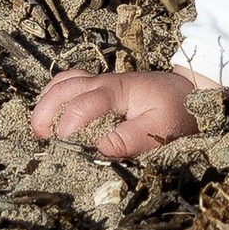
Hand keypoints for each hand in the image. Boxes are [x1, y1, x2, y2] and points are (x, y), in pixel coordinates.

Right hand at [31, 67, 195, 162]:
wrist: (189, 90)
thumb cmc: (176, 110)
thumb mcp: (161, 127)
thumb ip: (132, 138)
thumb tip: (100, 148)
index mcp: (117, 90)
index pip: (83, 105)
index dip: (68, 126)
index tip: (63, 148)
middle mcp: (104, 81)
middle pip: (63, 88)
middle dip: (45, 112)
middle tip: (41, 138)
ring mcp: (100, 81)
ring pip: (62, 82)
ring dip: (45, 103)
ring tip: (39, 130)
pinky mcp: (99, 85)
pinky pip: (69, 82)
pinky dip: (53, 95)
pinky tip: (49, 115)